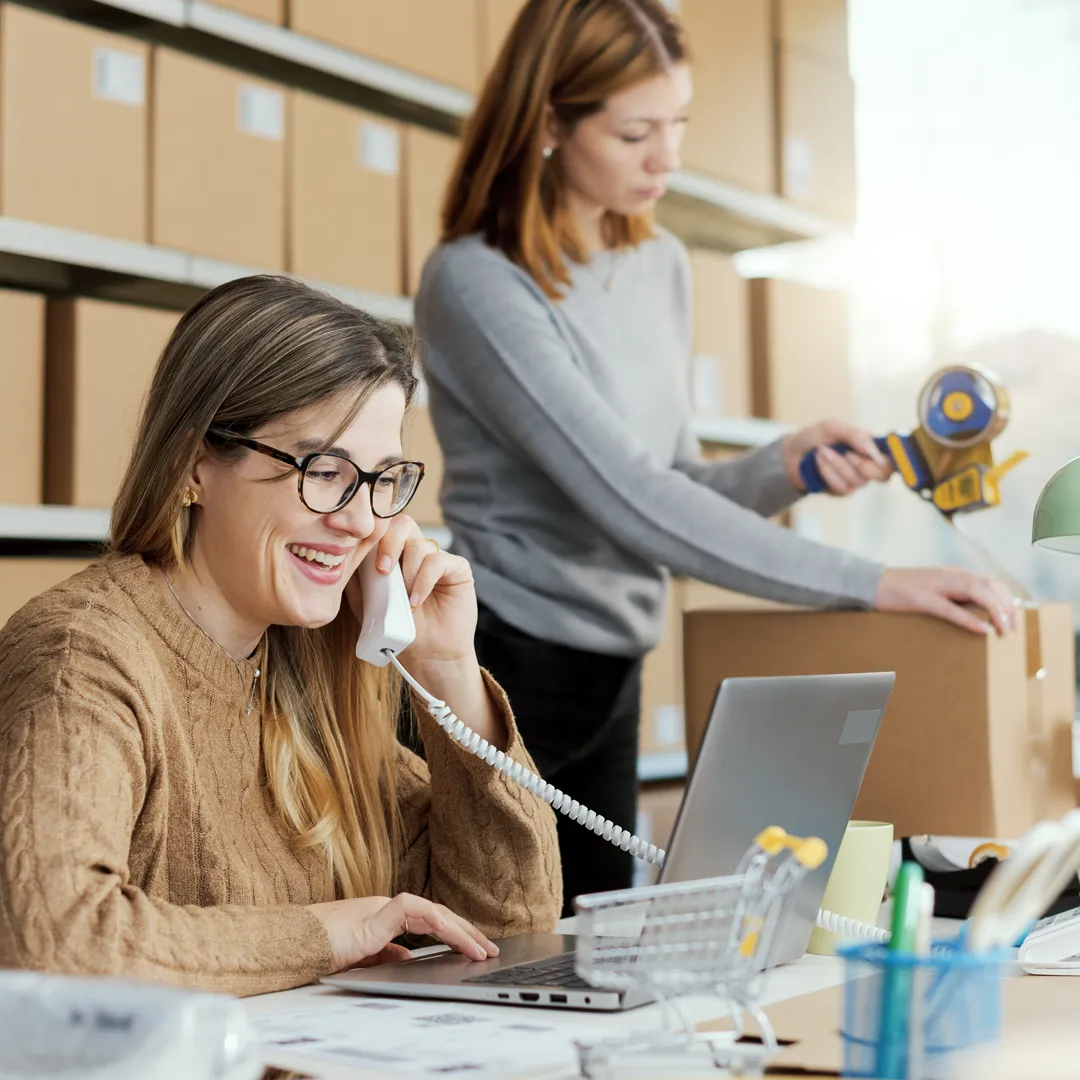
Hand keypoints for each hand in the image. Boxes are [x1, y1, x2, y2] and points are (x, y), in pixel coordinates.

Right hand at [307, 893, 499, 971]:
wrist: (290, 946)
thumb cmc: (317, 952)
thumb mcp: (358, 958)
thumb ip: (383, 955)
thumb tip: (408, 958)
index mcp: (381, 918)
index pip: (427, 920)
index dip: (453, 933)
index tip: (473, 948)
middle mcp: (384, 908)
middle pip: (436, 914)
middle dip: (466, 932)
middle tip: (489, 949)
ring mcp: (379, 909)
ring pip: (432, 911)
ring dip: (459, 930)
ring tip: (481, 949)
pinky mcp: (373, 916)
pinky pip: (412, 911)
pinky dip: (435, 921)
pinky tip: (452, 934)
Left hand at [346, 514, 476, 664]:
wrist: (427, 654)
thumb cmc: (397, 629)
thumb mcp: (366, 604)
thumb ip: (357, 579)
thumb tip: (343, 556)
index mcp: (394, 554)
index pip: (384, 528)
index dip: (373, 535)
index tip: (363, 557)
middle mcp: (416, 551)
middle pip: (403, 524)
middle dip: (389, 543)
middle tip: (383, 570)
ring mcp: (438, 558)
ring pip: (419, 545)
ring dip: (407, 573)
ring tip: (404, 600)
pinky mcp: (457, 569)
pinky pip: (438, 561)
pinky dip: (423, 581)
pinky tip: (416, 600)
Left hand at [782, 420, 893, 494]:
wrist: (792, 453)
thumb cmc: (815, 437)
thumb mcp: (833, 427)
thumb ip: (855, 435)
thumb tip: (872, 449)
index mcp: (871, 447)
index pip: (895, 457)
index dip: (897, 459)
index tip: (884, 456)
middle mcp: (868, 465)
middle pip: (884, 475)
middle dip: (865, 465)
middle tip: (848, 453)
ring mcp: (856, 480)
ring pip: (858, 480)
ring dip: (837, 464)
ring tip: (822, 451)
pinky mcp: (841, 491)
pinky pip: (842, 487)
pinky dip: (828, 472)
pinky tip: (819, 463)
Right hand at [874, 567, 1017, 635]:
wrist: (870, 582)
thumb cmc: (900, 590)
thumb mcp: (932, 589)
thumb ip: (952, 596)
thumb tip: (974, 613)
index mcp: (953, 573)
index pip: (990, 582)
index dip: (1007, 599)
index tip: (1014, 619)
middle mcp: (949, 575)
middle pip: (989, 586)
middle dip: (1007, 607)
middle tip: (1013, 629)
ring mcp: (935, 586)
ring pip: (977, 593)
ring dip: (995, 612)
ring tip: (1003, 630)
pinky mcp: (921, 599)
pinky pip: (951, 609)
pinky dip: (969, 619)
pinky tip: (982, 630)